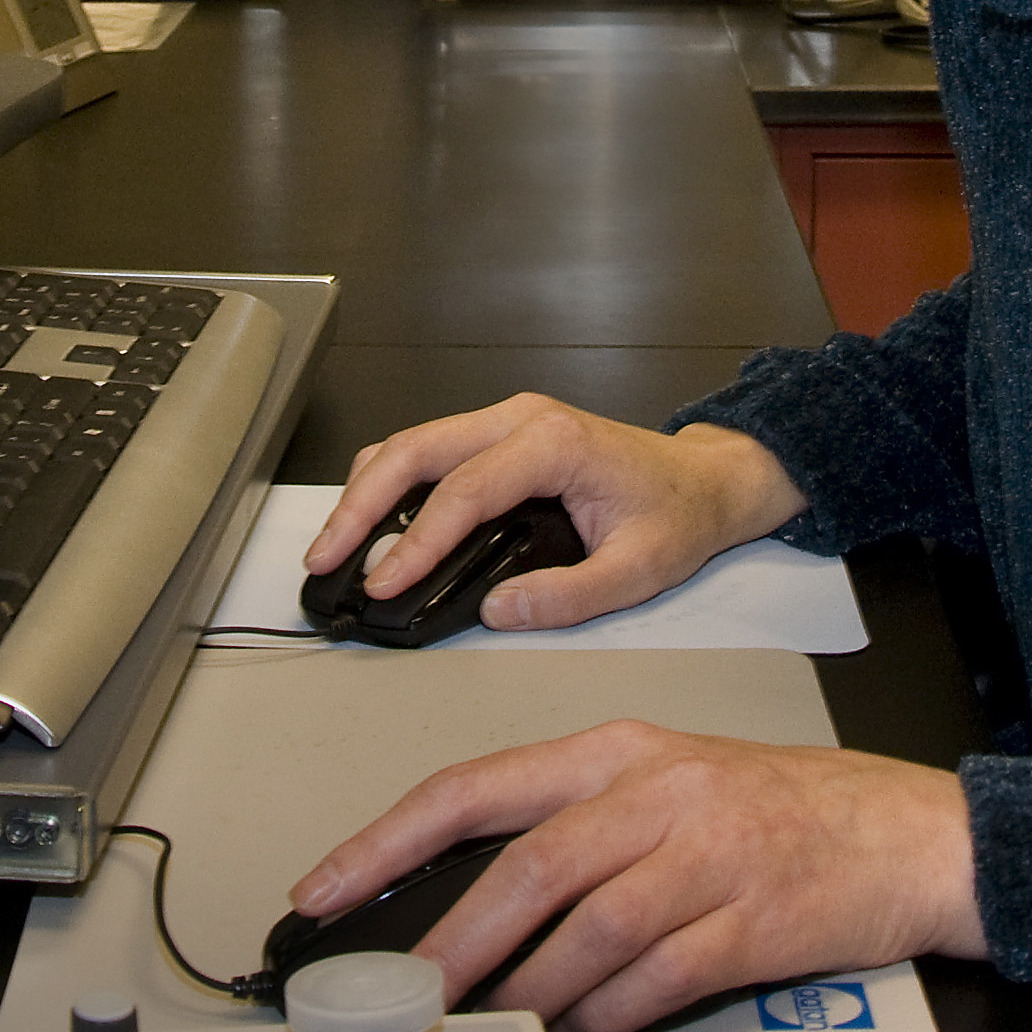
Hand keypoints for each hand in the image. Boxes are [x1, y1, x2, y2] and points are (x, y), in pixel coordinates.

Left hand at [290, 722, 983, 1031]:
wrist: (911, 833)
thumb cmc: (786, 810)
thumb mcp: (674, 782)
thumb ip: (581, 826)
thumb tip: (476, 900)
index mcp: (622, 751)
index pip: (479, 787)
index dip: (390, 840)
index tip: (327, 886)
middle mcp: (658, 793)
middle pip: (527, 866)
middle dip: (455, 937)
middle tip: (410, 990)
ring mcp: (709, 855)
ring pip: (587, 928)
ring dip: (532, 987)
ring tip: (506, 1017)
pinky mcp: (753, 920)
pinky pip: (657, 977)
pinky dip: (611, 1012)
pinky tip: (592, 1026)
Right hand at [299, 399, 804, 632]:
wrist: (706, 480)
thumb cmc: (678, 515)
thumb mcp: (640, 571)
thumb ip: (569, 595)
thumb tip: (499, 611)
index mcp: (555, 444)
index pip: (464, 492)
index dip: (416, 541)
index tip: (383, 583)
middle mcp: (522, 419)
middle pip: (417, 450)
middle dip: (362, 505)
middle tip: (325, 559)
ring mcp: (507, 421)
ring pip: (414, 443)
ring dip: (367, 492)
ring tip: (334, 547)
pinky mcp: (500, 435)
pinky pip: (431, 451)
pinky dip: (391, 484)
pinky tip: (371, 523)